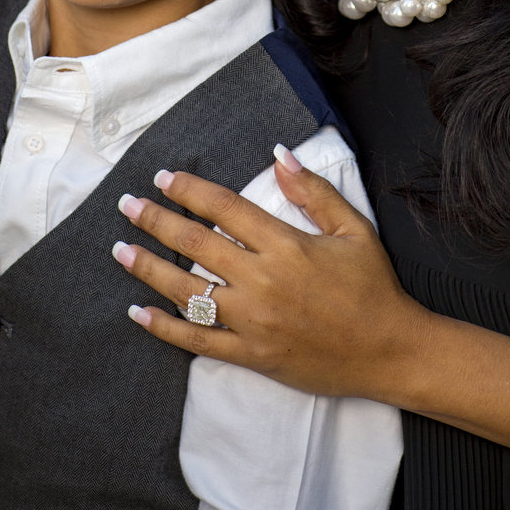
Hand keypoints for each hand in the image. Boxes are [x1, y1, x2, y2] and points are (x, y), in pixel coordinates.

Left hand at [113, 151, 432, 404]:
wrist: (388, 350)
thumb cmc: (372, 286)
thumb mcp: (353, 228)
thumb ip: (313, 192)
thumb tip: (280, 154)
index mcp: (286, 245)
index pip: (225, 208)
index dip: (191, 190)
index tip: (164, 178)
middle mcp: (263, 281)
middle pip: (196, 245)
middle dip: (156, 221)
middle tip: (128, 205)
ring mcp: (253, 322)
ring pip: (188, 292)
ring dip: (149, 269)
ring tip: (120, 250)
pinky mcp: (251, 355)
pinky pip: (197, 341)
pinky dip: (163, 327)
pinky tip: (137, 312)